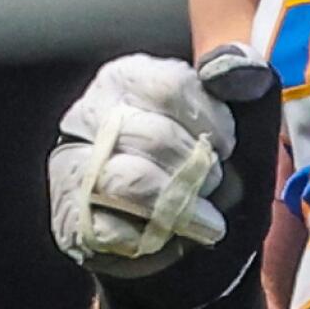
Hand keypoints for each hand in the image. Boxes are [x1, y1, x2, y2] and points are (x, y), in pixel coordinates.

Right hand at [48, 44, 280, 301]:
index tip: (226, 146)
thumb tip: (237, 67)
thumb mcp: (236, 119)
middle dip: (198, 169)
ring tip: (204, 219)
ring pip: (131, 181)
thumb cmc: (205, 167)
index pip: (171, 86)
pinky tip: (164, 237)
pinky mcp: (66, 216)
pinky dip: (148, 238)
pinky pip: (108, 228)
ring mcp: (71, 165)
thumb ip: (243, 82)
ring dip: (179, 204)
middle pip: (154, 136)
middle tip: (215, 186)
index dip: (210, 120)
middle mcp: (90, 113)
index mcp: (129, 77)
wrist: (175, 241)